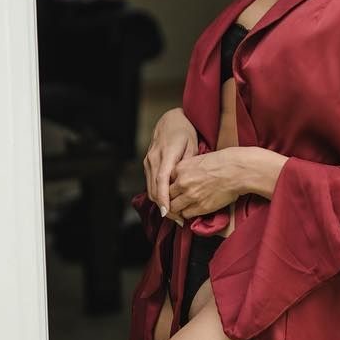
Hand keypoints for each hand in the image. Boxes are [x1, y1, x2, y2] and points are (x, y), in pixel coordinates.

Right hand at [143, 108, 197, 224]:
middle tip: (177, 220)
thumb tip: (187, 183)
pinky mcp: (147, 164)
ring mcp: (148, 161)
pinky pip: (150, 183)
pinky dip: (158, 195)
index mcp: (166, 154)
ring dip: (160, 203)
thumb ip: (189, 164)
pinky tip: (168, 203)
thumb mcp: (192, 146)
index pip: (162, 180)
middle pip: (154, 188)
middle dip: (164, 207)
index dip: (164, 198)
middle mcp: (153, 159)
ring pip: (150, 188)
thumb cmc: (185, 132)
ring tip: (174, 215)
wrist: (171, 119)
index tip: (168, 212)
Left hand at [167, 148, 243, 220]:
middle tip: (174, 202)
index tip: (172, 191)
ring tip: (182, 208)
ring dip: (177, 209)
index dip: (168, 188)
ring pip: (174, 208)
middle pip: (167, 196)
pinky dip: (187, 214)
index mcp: (180, 168)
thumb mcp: (198, 159)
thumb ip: (185, 170)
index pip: (165, 182)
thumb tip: (180, 179)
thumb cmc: (223, 162)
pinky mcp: (200, 207)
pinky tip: (192, 210)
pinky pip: (186, 215)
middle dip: (170, 200)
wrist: (237, 170)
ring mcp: (190, 196)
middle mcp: (182, 182)